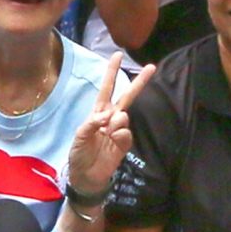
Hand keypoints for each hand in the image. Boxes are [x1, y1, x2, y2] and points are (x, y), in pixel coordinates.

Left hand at [70, 65, 149, 200]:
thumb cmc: (79, 154)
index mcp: (98, 112)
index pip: (107, 89)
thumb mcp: (78, 136)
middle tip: (152, 67)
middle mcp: (111, 118)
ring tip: (106, 134)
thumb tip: (108, 116)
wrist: (86, 176)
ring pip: (125, 115)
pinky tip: (113, 140)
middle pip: (127, 96)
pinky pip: (126, 132)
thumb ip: (91, 123)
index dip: (111, 73)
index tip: (118, 55)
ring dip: (116, 122)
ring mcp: (119, 130)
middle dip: (139, 82)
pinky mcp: (125, 143)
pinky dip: (119, 135)